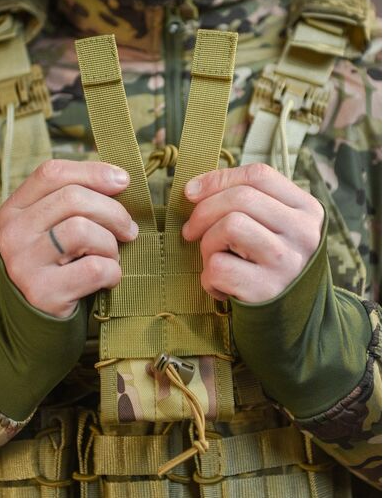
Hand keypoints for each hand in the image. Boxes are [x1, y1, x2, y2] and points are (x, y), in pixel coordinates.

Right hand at [0, 159, 137, 317]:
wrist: (33, 318)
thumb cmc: (56, 264)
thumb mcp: (54, 228)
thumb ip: (75, 203)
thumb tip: (120, 179)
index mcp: (14, 209)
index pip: (52, 173)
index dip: (93, 172)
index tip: (123, 180)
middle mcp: (13, 233)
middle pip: (73, 198)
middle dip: (113, 212)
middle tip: (128, 230)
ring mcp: (24, 264)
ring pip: (82, 230)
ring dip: (110, 244)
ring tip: (110, 256)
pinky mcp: (43, 293)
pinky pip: (94, 268)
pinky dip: (112, 272)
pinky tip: (108, 278)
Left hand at [182, 163, 323, 302]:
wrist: (293, 321)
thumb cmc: (271, 266)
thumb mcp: (276, 230)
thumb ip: (250, 204)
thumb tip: (194, 190)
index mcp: (307, 210)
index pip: (259, 176)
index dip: (218, 178)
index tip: (191, 191)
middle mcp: (303, 234)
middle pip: (240, 198)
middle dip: (203, 211)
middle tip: (190, 231)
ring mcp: (286, 262)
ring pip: (229, 227)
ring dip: (207, 244)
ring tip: (213, 260)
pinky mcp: (266, 290)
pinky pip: (218, 267)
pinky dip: (208, 278)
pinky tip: (221, 287)